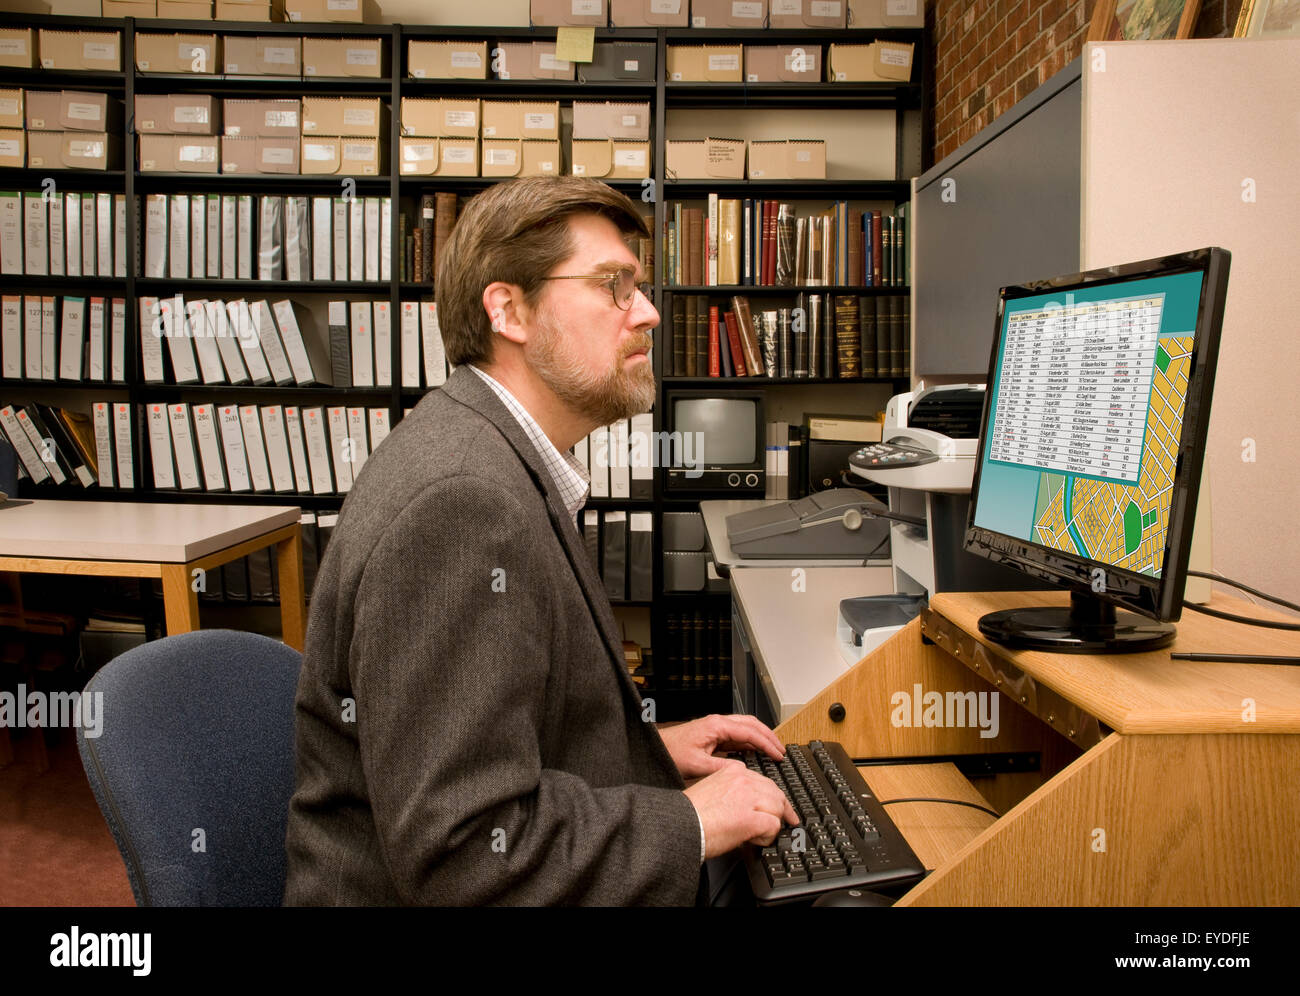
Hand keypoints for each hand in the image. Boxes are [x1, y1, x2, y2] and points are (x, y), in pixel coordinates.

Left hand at [658, 713, 784, 780]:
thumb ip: (721, 767)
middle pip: (752, 724)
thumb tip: (742, 770)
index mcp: (717, 726)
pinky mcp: (714, 735)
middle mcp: (718, 723)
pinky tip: (755, 752)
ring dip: (761, 737)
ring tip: (773, 750)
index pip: (749, 731)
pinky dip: (750, 741)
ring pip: (746, 727)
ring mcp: (717, 728)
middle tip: (781, 750)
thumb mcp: (697, 765)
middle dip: (769, 736)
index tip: (778, 754)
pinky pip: (738, 735)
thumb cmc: (671, 752)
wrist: (657, 748)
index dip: (767, 743)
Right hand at [684, 760, 798, 858]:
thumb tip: (746, 807)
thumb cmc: (687, 814)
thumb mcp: (710, 790)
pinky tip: (755, 840)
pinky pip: (773, 826)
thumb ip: (731, 792)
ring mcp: (748, 798)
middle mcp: (743, 780)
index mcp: (732, 771)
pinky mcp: (751, 818)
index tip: (776, 805)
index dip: (772, 796)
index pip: (763, 781)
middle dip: (783, 809)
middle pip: (776, 792)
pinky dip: (768, 837)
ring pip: (778, 807)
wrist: (678, 826)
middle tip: (788, 822)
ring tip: (761, 834)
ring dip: (774, 823)